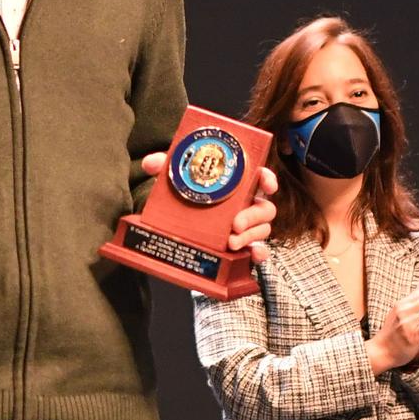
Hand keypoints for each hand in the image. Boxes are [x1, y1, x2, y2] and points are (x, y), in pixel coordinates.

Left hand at [138, 156, 278, 262]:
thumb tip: (150, 163)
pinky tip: (252, 256)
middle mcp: (245, 204)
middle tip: (234, 224)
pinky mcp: (239, 245)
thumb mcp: (175, 177)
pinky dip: (258, 254)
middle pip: (264, 209)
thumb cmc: (184, 192)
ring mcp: (245, 226)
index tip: (267, 185)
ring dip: (250, 236)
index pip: (260, 177)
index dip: (268, 179)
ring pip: (262, 230)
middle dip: (253, 216)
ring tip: (231, 242)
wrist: (173, 218)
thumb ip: (165, 166)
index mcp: (237, 184)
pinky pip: (256, 251)